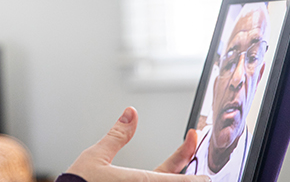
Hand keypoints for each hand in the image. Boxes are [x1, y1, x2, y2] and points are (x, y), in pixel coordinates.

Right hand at [65, 107, 209, 181]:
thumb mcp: (96, 157)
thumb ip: (118, 135)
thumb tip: (131, 113)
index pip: (186, 179)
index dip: (192, 159)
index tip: (193, 142)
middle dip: (189, 174)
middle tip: (191, 160)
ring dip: (176, 180)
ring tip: (180, 170)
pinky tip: (164, 176)